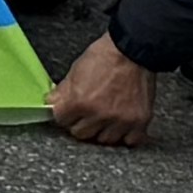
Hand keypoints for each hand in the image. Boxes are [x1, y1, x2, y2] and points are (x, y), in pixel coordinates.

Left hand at [48, 32, 156, 147]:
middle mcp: (100, 115)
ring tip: (104, 117)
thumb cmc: (104, 57)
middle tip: (85, 114)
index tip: (67, 111)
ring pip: (104, 140)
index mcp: (80, 102)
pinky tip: (121, 123)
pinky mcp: (140, 121)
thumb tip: (52, 104)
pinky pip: (130, 141)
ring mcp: (121, 120)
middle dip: (80, 124)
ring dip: (102, 130)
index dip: (63, 114)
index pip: (61, 121)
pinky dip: (125, 135)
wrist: (132, 51)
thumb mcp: (75, 71)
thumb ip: (63, 92)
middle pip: (81, 134)